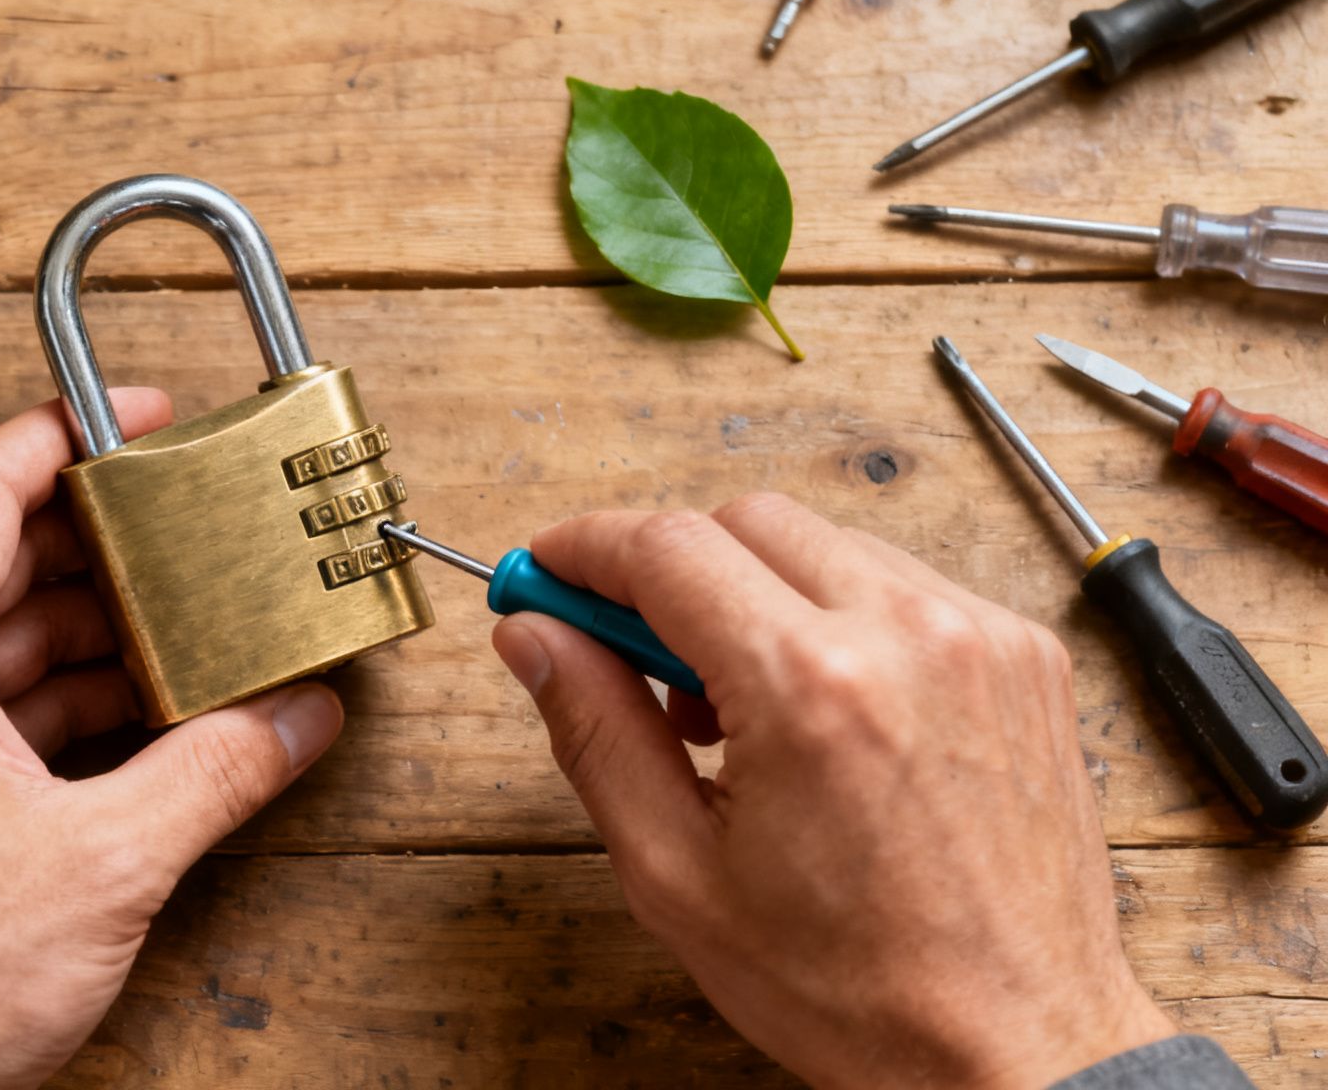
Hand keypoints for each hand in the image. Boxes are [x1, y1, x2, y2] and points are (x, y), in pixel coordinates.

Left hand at [0, 389, 343, 1089]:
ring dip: (84, 633)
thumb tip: (297, 718)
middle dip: (101, 546)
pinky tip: (134, 720)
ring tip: (185, 634)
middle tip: (191, 532)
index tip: (139, 414)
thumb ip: (216, 769)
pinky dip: (47, 700)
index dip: (69, 433)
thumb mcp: (106, 863)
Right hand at [492, 493, 1174, 1089]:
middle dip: (667, 569)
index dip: (584, 548)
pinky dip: (838, 616)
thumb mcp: (675, 873)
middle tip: (629, 654)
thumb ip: (595, 730)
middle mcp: (907, 634)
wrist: (1015, 1047)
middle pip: (743, 521)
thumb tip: (535, 636)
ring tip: (732, 706)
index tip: (546, 570)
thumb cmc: (854, 986)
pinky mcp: (1024, 655)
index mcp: (811, 688)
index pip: (666, 548)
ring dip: (755, 591)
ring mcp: (980, 635)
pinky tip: (816, 709)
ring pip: (824, 542)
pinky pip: (900, 584)